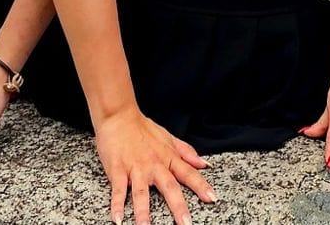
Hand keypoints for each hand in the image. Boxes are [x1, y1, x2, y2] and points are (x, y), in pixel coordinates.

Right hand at [93, 107, 214, 224]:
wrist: (119, 116)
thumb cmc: (143, 129)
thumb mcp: (168, 137)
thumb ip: (186, 152)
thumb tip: (204, 164)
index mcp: (168, 158)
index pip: (188, 173)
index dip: (201, 186)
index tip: (212, 198)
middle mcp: (154, 165)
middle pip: (169, 187)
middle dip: (178, 206)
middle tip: (185, 223)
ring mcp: (135, 169)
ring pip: (141, 193)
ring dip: (144, 212)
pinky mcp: (118, 170)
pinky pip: (118, 190)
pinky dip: (117, 205)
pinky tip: (118, 219)